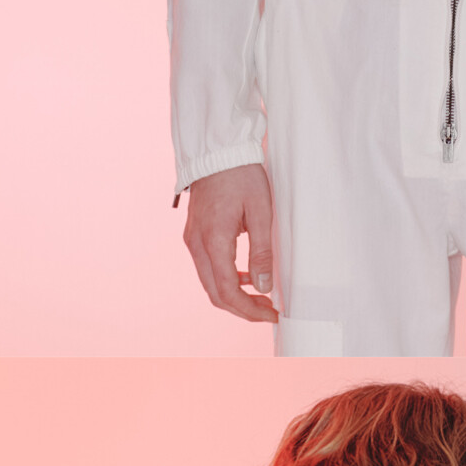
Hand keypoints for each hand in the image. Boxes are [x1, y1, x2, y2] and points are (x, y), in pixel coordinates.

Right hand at [183, 167, 276, 317]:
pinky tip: (246, 277)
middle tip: (269, 311)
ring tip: (261, 297)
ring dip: (234, 296)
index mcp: (213, 241)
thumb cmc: (241, 175)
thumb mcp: (261, 212)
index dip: (250, 310)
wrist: (218, 151)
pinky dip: (226, 279)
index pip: (228, 291)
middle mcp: (197, 245)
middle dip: (243, 309)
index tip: (273, 314)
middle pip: (215, 294)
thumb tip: (263, 286)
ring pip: (210, 283)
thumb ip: (262, 252)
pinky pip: (207, 268)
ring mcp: (192, 240)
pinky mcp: (194, 235)